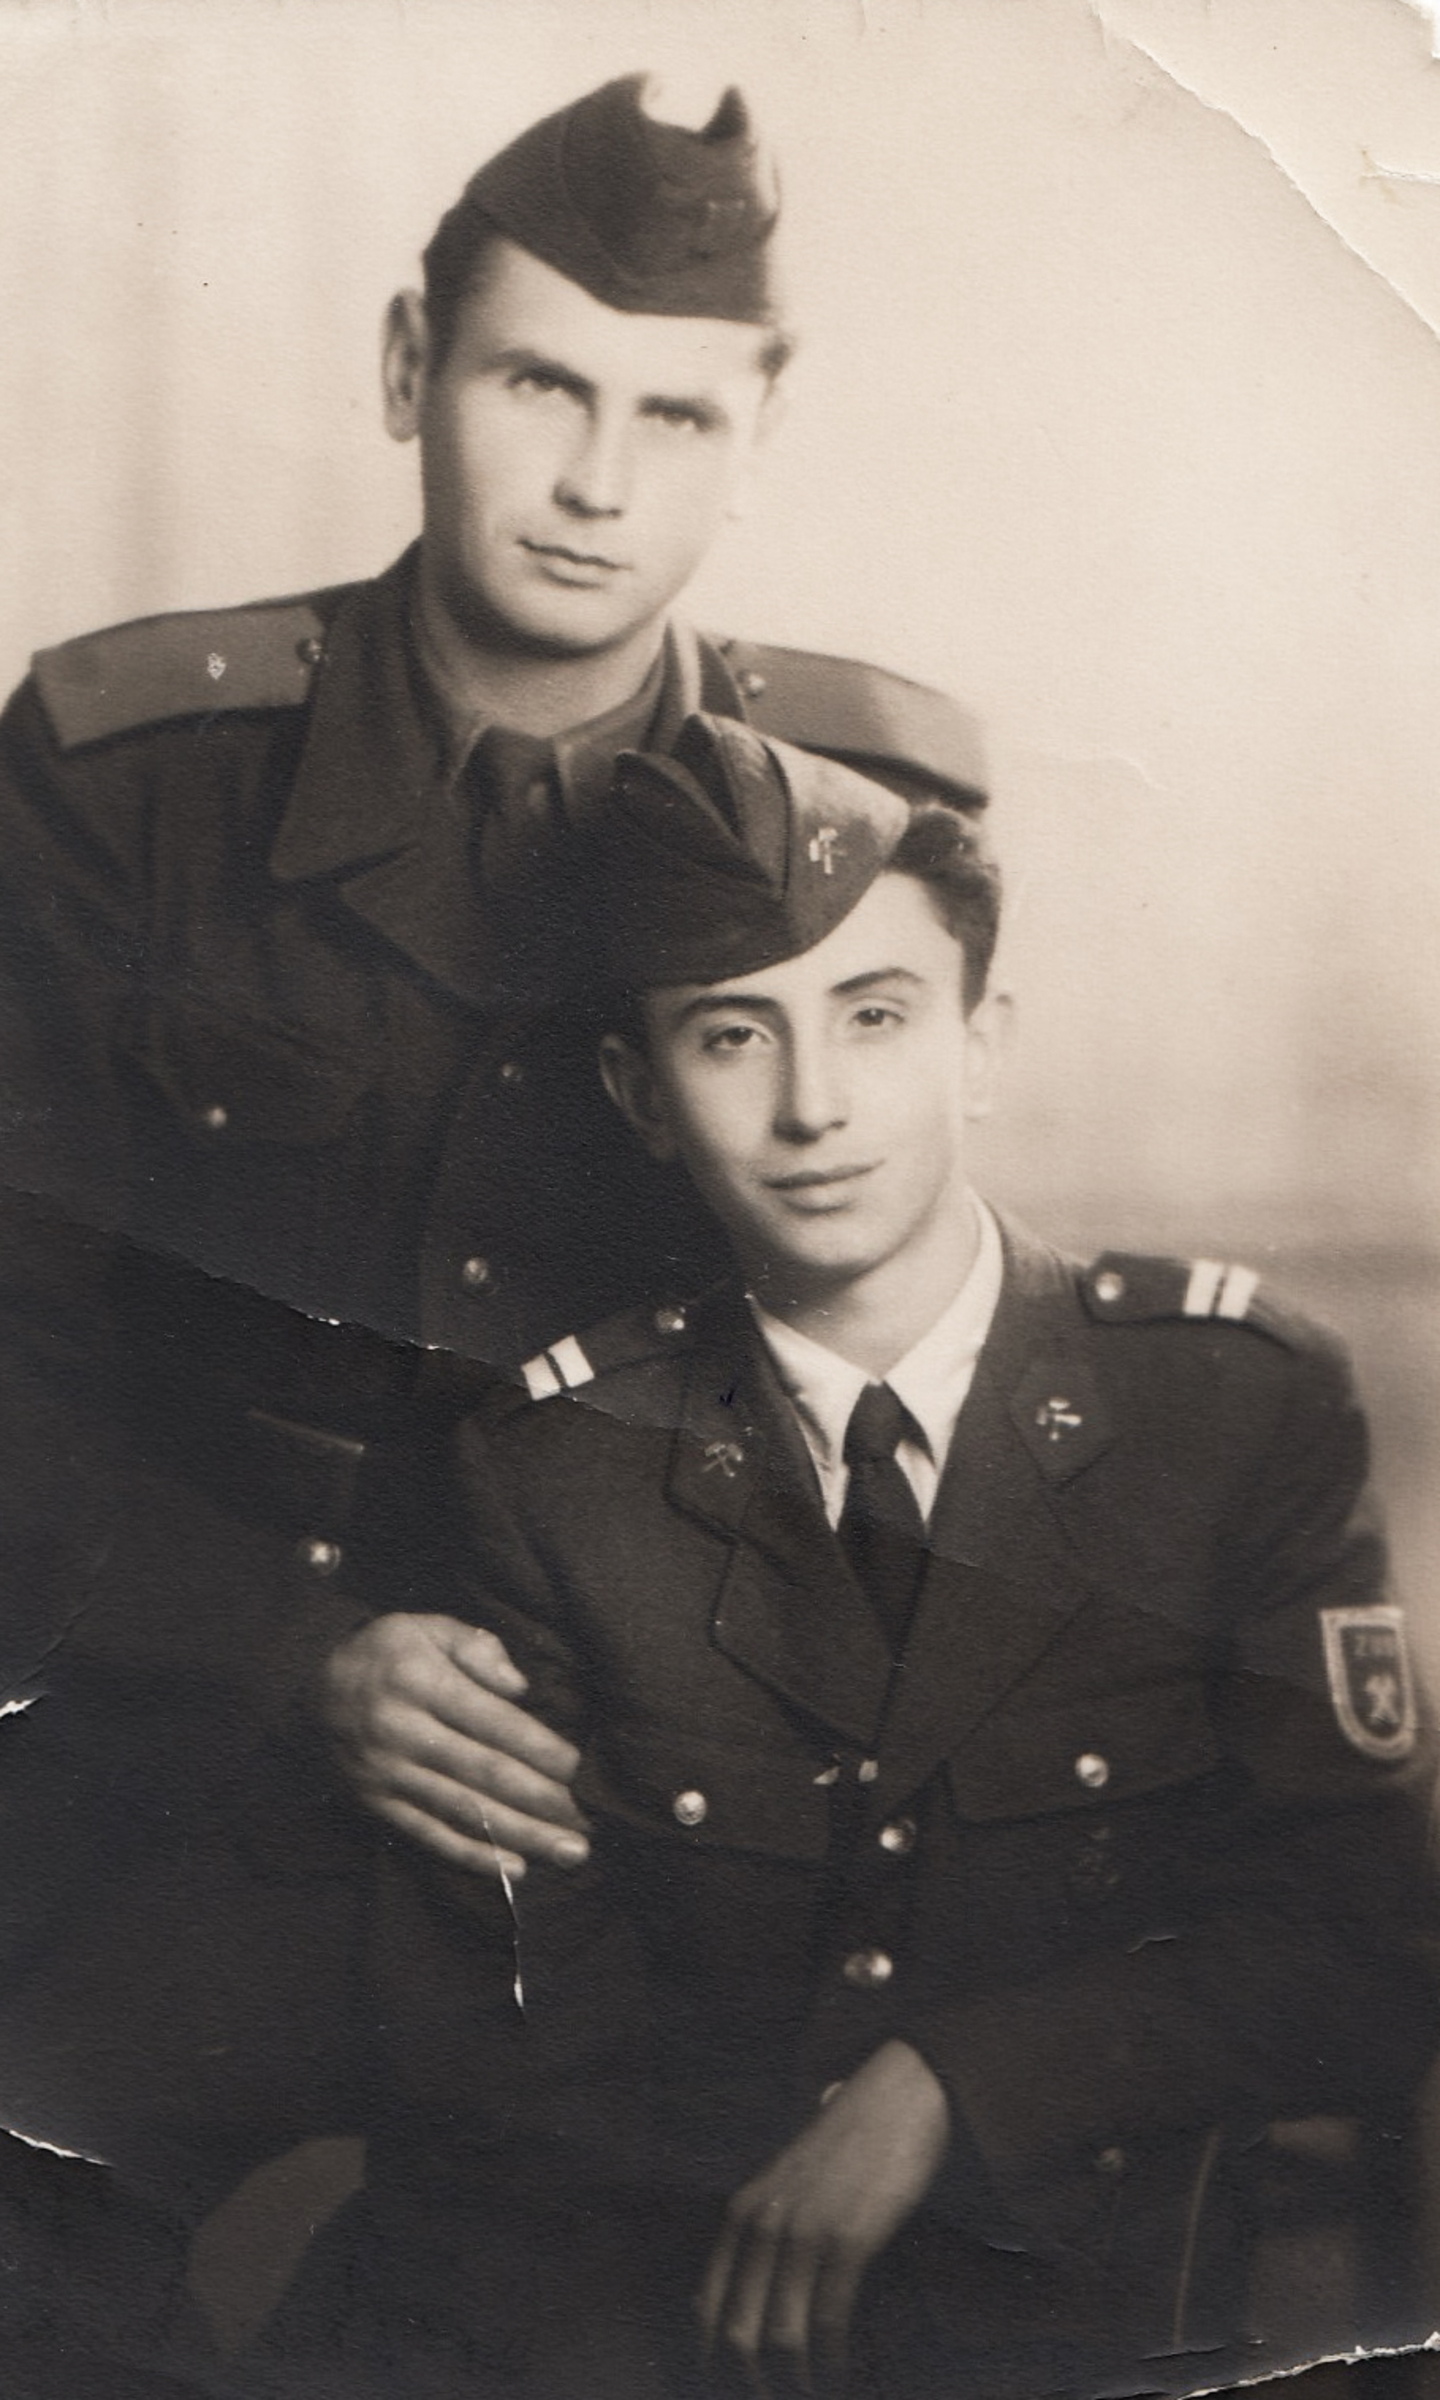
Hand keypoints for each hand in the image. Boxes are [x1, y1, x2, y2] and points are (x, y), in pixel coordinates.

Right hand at [317, 1612, 588, 1879]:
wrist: (307, 1689)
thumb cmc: (386, 1653)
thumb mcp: (426, 1626)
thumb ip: (476, 1648)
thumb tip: (519, 1688)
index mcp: (421, 1682)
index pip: (493, 1722)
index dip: (541, 1749)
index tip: (582, 1771)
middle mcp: (403, 1732)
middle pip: (484, 1774)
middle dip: (543, 1803)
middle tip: (590, 1825)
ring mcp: (388, 1775)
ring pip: (464, 1812)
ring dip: (521, 1837)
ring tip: (569, 1852)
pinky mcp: (377, 1805)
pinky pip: (429, 1835)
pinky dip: (472, 1856)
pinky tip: (514, 1868)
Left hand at [698, 2039, 949, 2394]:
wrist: (896, 2092)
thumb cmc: (848, 2146)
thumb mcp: (785, 2184)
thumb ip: (760, 2233)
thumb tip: (735, 2304)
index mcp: (741, 2213)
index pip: (705, 2311)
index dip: (715, 2364)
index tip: (736, 2390)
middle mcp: (762, 2222)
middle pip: (737, 2334)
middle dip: (753, 2385)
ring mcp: (804, 2228)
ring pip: (780, 2337)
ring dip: (795, 2384)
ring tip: (814, 2397)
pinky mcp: (849, 2235)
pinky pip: (828, 2319)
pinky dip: (833, 2362)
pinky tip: (841, 2377)